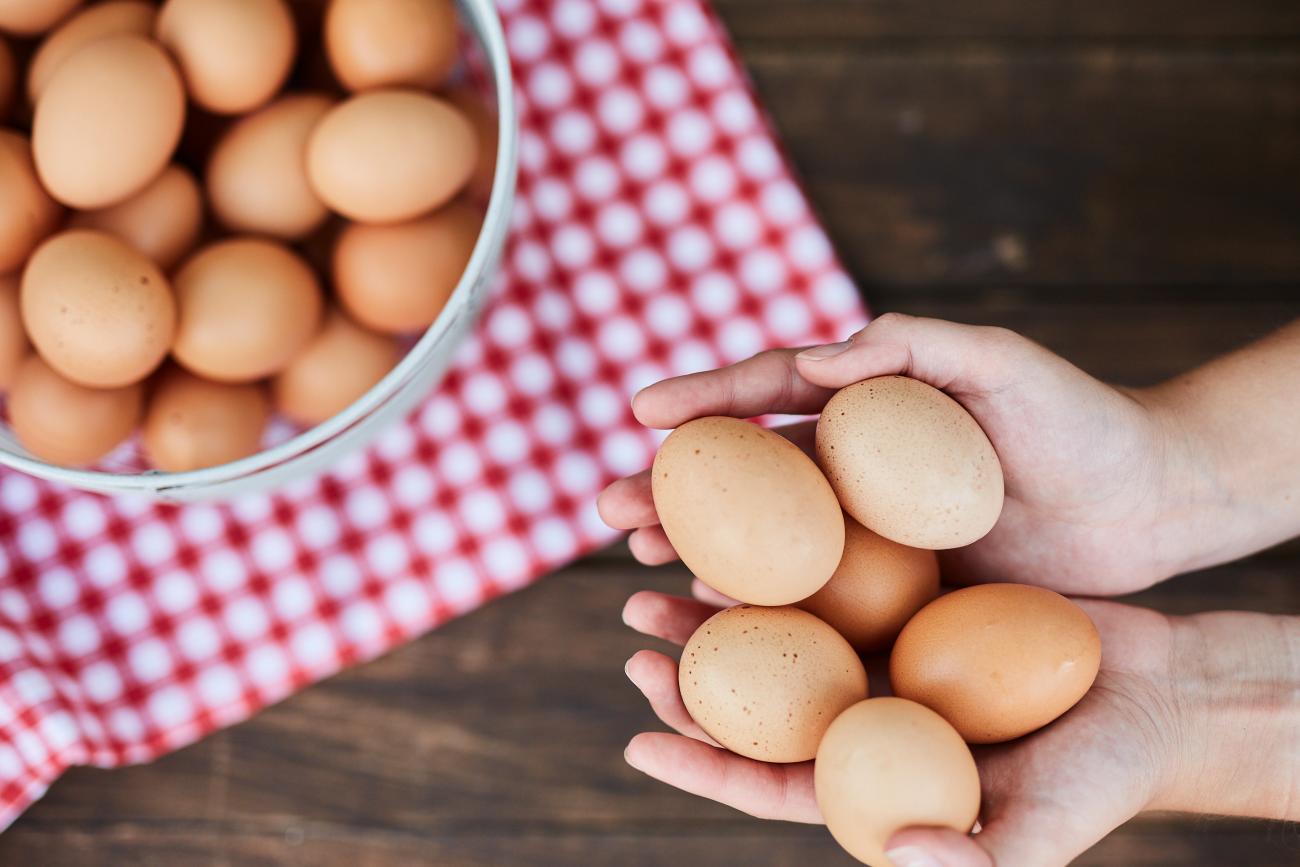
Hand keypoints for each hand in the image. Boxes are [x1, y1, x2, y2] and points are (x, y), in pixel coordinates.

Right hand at [600, 313, 1206, 594]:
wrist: (1146, 505)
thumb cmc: (1077, 421)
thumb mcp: (1000, 364)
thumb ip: (912, 347)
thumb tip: (815, 362)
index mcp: (863, 405)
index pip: (767, 392)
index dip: (702, 399)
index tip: (641, 412)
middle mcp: (851, 470)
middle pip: (743, 475)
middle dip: (671, 485)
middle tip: (609, 505)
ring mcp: (867, 533)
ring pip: (762, 541)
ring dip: (693, 546)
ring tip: (635, 556)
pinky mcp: (892, 590)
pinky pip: (812, 598)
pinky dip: (754, 605)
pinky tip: (709, 615)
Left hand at [621, 587, 1299, 865]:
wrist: (1164, 697)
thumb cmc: (1106, 774)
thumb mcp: (1044, 828)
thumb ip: (971, 856)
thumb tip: (889, 850)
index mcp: (874, 785)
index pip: (768, 782)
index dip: (701, 764)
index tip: (636, 736)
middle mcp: (865, 722)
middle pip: (755, 701)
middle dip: (686, 671)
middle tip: (632, 621)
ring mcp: (885, 662)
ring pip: (781, 633)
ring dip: (719, 604)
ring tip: (661, 567)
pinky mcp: (912, 610)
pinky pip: (836, 582)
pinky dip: (792, 561)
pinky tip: (754, 527)